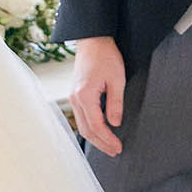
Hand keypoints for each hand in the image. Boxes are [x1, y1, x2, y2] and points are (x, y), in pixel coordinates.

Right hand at [68, 37, 126, 157]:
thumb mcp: (117, 79)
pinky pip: (81, 117)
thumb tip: (115, 124)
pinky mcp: (75, 95)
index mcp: (85, 95)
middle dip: (101, 143)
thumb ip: (115, 103)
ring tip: (109, 145)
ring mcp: (73, 97)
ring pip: (82, 125)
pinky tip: (100, 131)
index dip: (108, 139)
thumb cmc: (106, 56)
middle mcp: (75, 99)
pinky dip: (91, 128)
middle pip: (86, 130)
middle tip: (115, 151)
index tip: (118, 147)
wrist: (93, 41)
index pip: (96, 126)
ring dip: (95, 137)